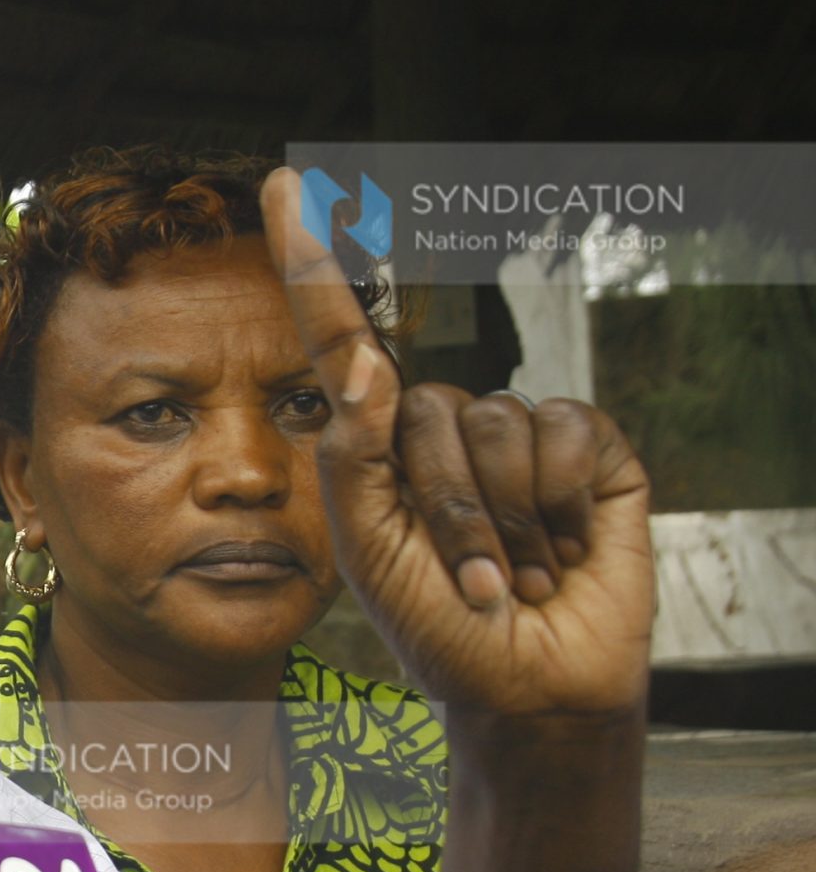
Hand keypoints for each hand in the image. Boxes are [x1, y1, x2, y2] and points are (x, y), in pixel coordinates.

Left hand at [258, 169, 653, 721]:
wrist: (525, 688)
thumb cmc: (435, 627)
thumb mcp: (368, 549)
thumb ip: (354, 456)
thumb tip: (361, 359)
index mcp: (379, 443)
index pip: (340, 335)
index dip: (313, 260)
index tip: (282, 182)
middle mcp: (446, 424)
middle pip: (426, 407)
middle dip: (441, 504)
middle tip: (459, 574)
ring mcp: (519, 433)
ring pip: (494, 421)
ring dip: (497, 518)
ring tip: (506, 573)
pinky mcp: (589, 447)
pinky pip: (562, 428)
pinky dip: (555, 500)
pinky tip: (557, 550)